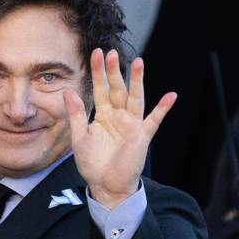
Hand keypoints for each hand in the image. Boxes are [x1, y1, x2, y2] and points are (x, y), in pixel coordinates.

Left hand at [64, 49, 175, 209]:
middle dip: (114, 71)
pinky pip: (154, 120)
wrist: (106, 186)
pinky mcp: (142, 136)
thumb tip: (67, 91)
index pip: (100, 88)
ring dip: (137, 81)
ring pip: (135, 98)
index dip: (98, 72)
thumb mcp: (79, 137)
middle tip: (111, 53)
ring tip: (138, 62)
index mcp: (103, 115)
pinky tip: (171, 96)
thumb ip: (76, 114)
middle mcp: (119, 115)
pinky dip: (163, 109)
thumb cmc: (92, 163)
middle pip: (117, 88)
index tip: (95, 53)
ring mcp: (132, 124)